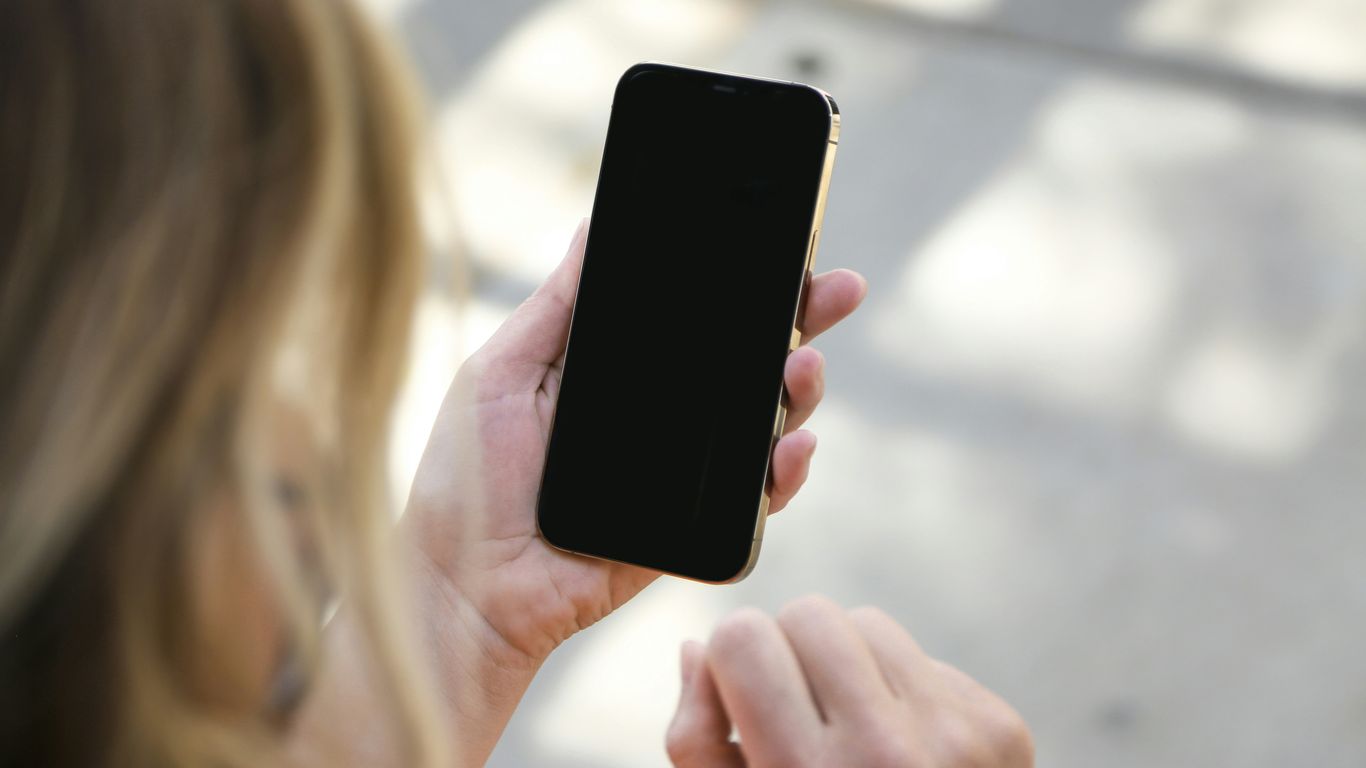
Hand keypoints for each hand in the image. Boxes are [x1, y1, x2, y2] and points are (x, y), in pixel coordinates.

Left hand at [403, 221, 864, 744]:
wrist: (466, 586)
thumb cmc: (467, 479)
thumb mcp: (502, 370)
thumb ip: (557, 306)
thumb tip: (592, 225)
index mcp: (619, 371)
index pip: (696, 317)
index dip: (743, 283)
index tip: (785, 248)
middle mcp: (660, 414)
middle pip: (746, 359)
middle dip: (800, 319)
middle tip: (836, 289)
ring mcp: (684, 471)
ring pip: (766, 420)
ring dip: (800, 388)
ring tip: (804, 364)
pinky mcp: (697, 525)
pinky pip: (759, 495)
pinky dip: (787, 470)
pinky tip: (793, 444)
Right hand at [667, 596, 1033, 767]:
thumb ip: (697, 742)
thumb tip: (696, 647)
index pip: (742, 636)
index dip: (733, 663)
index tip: (745, 701)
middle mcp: (885, 751)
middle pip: (808, 613)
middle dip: (791, 653)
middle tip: (800, 717)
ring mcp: (954, 735)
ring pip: (869, 622)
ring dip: (850, 666)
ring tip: (852, 735)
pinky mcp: (1000, 727)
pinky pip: (926, 659)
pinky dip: (904, 695)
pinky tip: (904, 753)